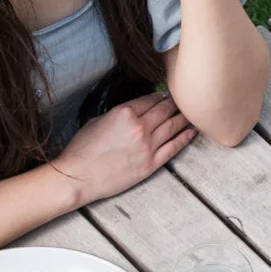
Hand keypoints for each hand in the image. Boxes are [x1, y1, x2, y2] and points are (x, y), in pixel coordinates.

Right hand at [54, 92, 194, 205]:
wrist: (78, 177)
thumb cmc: (82, 150)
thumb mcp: (98, 120)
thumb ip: (120, 114)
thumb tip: (135, 111)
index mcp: (124, 112)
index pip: (150, 99)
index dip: (161, 96)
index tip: (167, 94)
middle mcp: (139, 127)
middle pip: (165, 110)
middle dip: (175, 104)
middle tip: (184, 100)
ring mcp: (148, 146)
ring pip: (173, 126)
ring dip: (184, 118)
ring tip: (192, 113)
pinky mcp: (151, 164)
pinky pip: (174, 147)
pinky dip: (184, 138)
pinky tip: (191, 132)